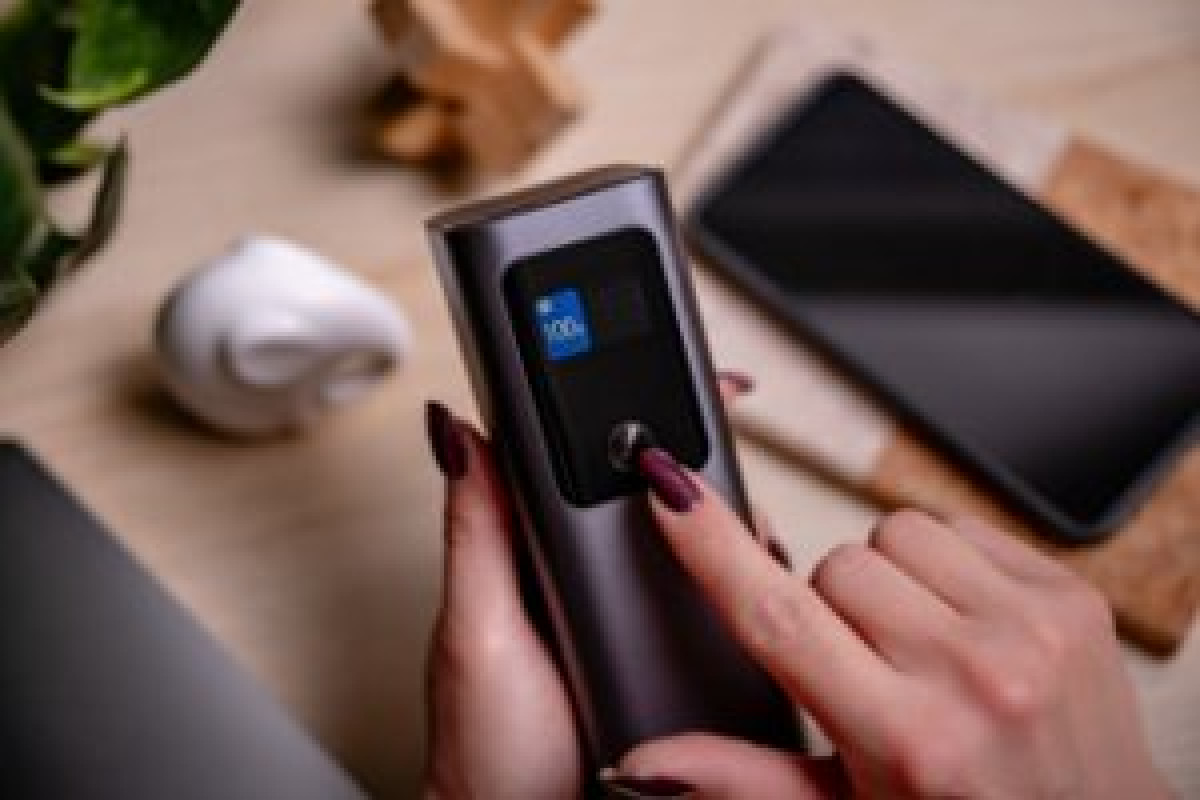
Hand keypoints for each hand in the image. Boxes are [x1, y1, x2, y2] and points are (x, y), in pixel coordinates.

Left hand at [422, 374, 759, 799]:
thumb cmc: (485, 750)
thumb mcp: (476, 630)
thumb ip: (475, 532)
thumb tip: (453, 430)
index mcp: (531, 546)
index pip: (583, 453)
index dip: (636, 405)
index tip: (690, 378)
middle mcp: (581, 574)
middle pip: (649, 498)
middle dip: (701, 469)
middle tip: (736, 458)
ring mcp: (626, 616)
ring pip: (689, 552)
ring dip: (729, 533)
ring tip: (754, 535)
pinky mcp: (660, 658)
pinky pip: (707, 609)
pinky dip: (736, 592)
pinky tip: (755, 594)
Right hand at [605, 457, 1171, 798]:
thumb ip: (740, 777)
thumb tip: (644, 765)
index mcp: (905, 738)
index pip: (779, 618)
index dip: (713, 548)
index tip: (672, 491)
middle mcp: (973, 676)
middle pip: (835, 565)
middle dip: (832, 607)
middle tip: (866, 670)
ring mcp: (1030, 629)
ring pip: (894, 532)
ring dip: (889, 577)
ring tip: (918, 645)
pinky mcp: (1068, 595)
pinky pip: (960, 526)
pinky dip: (947, 565)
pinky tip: (963, 623)